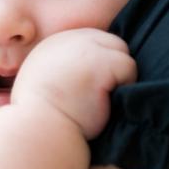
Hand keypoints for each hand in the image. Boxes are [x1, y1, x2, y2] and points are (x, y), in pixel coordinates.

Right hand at [11, 28, 136, 138]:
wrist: (39, 129)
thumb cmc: (42, 115)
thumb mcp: (44, 80)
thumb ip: (63, 66)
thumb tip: (89, 67)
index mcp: (54, 43)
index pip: (92, 41)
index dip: (99, 63)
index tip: (92, 86)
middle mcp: (68, 39)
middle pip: (110, 42)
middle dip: (111, 66)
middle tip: (101, 94)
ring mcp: (85, 48)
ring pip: (121, 52)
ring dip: (118, 76)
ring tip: (100, 98)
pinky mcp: (100, 62)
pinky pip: (129, 67)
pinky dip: (125, 85)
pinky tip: (105, 101)